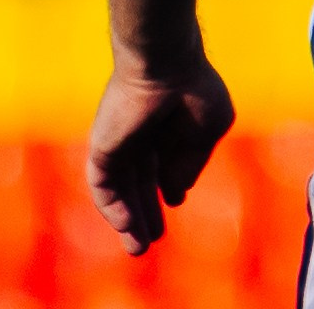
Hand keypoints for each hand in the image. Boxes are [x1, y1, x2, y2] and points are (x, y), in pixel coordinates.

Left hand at [85, 55, 235, 251]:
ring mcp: (121, 144)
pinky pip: (104, 188)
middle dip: (146, 213)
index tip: (176, 199)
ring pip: (122, 191)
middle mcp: (142, 136)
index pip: (165, 164)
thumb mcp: (211, 128)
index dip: (171, 184)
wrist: (165, 64)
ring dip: (130, 220)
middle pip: (141, 183)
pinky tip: (128, 226)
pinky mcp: (102, 150)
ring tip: (139, 249)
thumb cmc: (195, 87)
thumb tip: (173, 193)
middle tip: (152, 240)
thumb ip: (193, 163)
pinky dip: (115, 209)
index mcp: (169, 125)